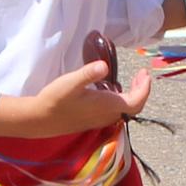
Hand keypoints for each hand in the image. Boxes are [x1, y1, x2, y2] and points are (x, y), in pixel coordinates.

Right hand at [1, 58, 142, 141]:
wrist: (40, 120)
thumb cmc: (55, 99)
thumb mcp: (70, 82)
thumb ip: (88, 74)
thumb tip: (104, 65)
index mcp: (106, 106)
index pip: (136, 101)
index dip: (144, 88)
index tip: (145, 73)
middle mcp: (107, 116)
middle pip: (134, 107)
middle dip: (141, 91)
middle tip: (141, 75)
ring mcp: (100, 120)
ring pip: (125, 111)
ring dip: (133, 96)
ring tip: (132, 81)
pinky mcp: (93, 120)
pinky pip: (116, 112)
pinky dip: (122, 101)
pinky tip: (113, 91)